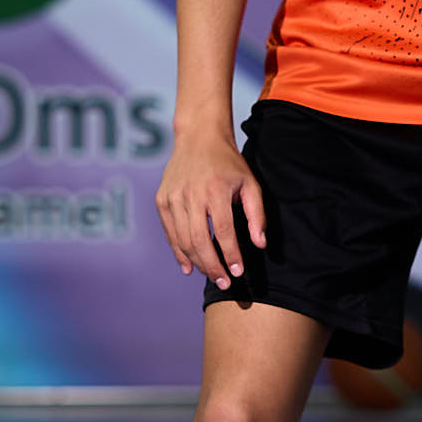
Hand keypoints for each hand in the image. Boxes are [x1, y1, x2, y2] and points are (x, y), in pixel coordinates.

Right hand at [154, 130, 265, 286]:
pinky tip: (189, 267)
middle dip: (212, 266)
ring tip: (212, 275)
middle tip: (224, 283)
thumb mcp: (250, 184)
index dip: (231, 255)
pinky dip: (179, 252)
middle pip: (199, 241)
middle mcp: (191, 194)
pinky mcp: (162, 200)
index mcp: (216, 189)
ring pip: (183, 240)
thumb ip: (256, 215)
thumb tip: (260, 244)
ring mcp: (173, 197)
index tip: (238, 272)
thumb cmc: (229, 163)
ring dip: (197, 263)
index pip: (223, 231)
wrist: (199, 138)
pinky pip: (170, 233)